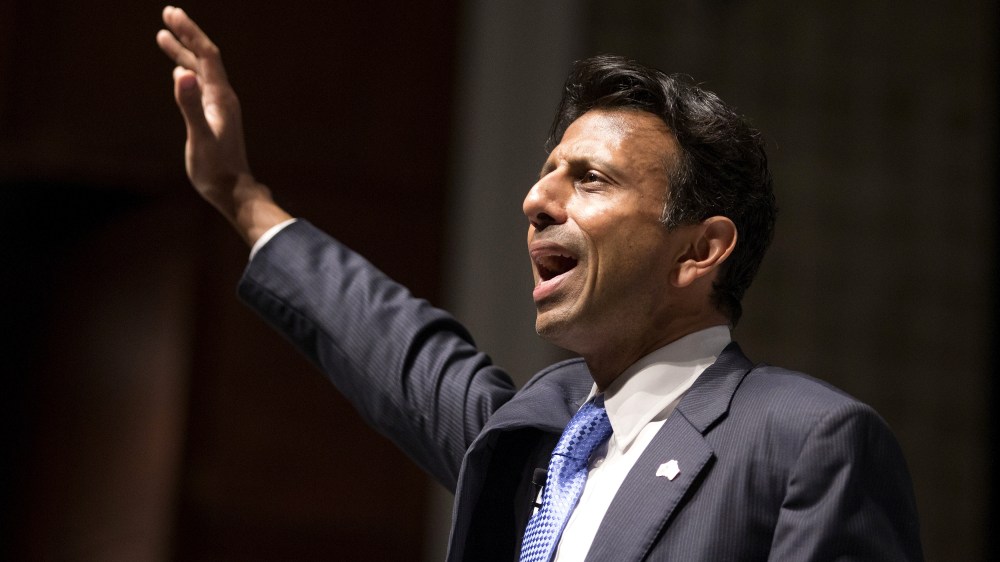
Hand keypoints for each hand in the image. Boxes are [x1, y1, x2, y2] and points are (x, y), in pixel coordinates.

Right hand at [156, 6, 288, 243]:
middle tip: (168, 13)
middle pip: (205, 58)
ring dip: (183, 52)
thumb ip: (189, 106)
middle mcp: (223, 97)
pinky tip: (178, 72)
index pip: (207, 55)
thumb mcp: (200, 137)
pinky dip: (187, 72)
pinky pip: (199, 87)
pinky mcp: (214, 117)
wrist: (233, 192)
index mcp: (221, 97)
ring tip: (162, 35)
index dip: (190, 33)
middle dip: (186, 35)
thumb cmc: (216, 169)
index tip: (172, 14)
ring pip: (200, 72)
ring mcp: (219, 107)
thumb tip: (181, 74)